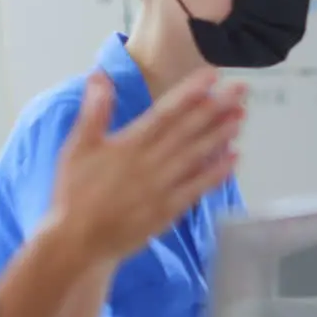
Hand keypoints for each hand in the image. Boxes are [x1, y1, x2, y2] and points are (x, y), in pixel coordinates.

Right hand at [52, 68, 245, 262]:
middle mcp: (151, 162)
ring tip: (242, 115)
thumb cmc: (75, 192)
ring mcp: (163, 186)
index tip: (212, 75)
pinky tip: (235, 157)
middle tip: (241, 89)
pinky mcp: (170, 209)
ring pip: (198, 154)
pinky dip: (218, 172)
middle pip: (189, 129)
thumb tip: (100, 75)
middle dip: (217, 107)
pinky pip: (198, 187)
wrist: (78, 241)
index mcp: (130, 144)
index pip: (166, 111)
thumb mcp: (77, 147)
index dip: (191, 92)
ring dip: (221, 134)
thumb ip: (94, 111)